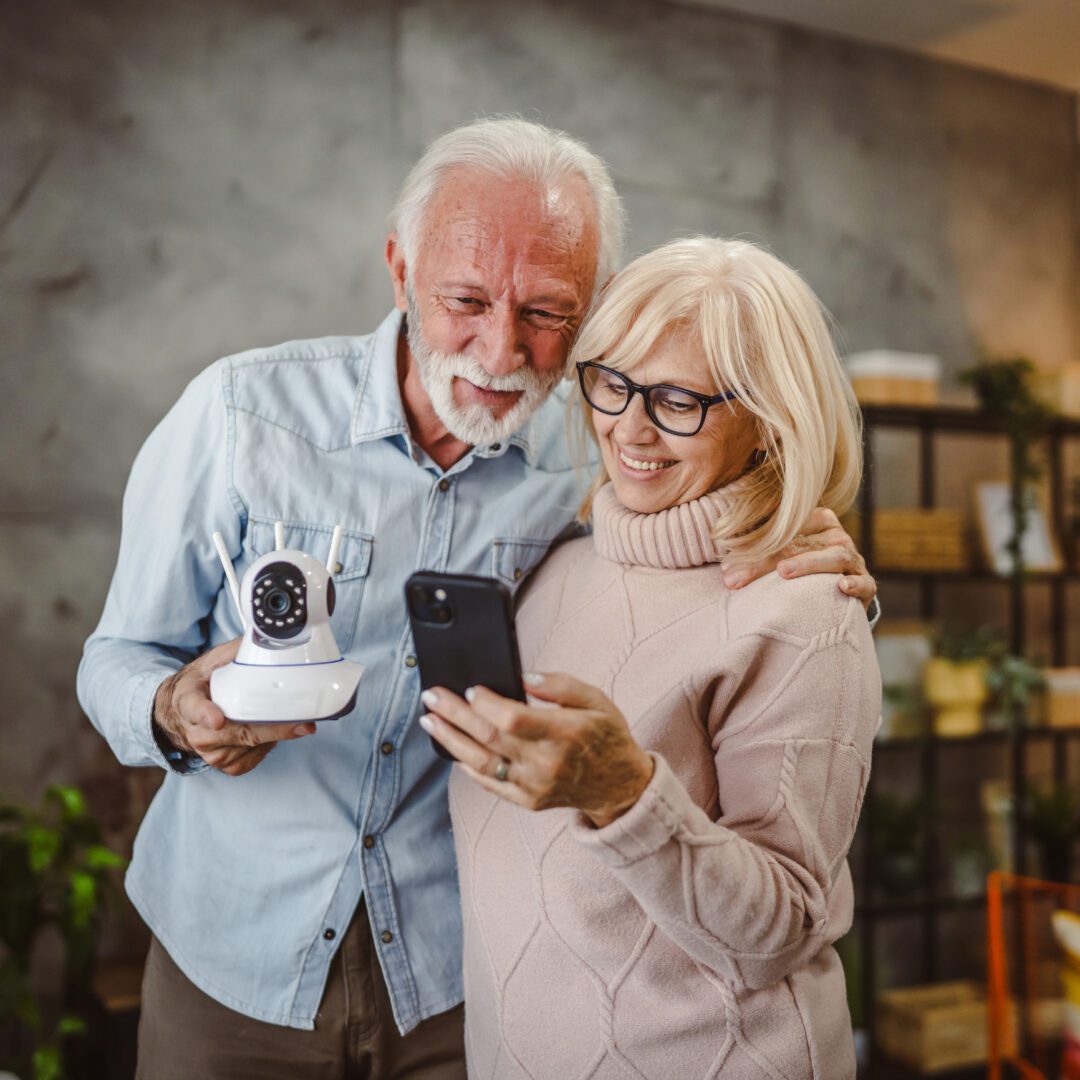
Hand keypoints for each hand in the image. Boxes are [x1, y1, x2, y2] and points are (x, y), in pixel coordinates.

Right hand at [153, 637, 315, 776]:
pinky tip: (271, 731)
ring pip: (251, 745)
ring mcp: (210, 752)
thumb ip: (238, 651)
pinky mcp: (225, 765)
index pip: (194, 707)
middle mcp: (196, 731)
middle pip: (237, 732)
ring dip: (276, 734)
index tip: (217, 719)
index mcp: (188, 699)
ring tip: (288, 717)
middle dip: (272, 728)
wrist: (183, 713)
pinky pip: (254, 758)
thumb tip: (274, 637)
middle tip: (302, 723)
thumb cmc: (203, 683)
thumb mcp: (214, 660)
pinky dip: (269, 745)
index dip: (206, 714)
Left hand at [419, 673, 653, 827]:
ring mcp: (534, 785)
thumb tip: (524, 677)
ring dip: (450, 740)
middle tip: (432, 696)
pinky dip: (467, 766)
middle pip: (489, 737)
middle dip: (455, 714)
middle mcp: (546, 763)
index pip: (513, 718)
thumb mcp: (596, 700)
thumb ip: (560, 685)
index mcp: (564, 734)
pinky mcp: (528, 800)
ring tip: (430, 721)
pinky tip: (452, 749)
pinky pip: (489, 784)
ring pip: (481, 762)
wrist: (620, 786)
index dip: (486, 703)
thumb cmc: (607, 736)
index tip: (471, 688)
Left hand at [722, 507, 876, 608]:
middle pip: (802, 543)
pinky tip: (840, 587)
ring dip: (809, 563)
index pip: (786, 526)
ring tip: (784, 572)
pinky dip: (855, 584)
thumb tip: (717, 540)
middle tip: (736, 578)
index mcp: (817, 520)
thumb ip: (752, 541)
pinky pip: (865, 584)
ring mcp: (854, 561)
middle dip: (766, 561)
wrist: (829, 602)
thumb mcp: (773, 553)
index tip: (725, 561)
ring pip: (835, 556)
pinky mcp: (866, 587)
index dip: (754, 543)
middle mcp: (837, 537)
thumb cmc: (793, 572)